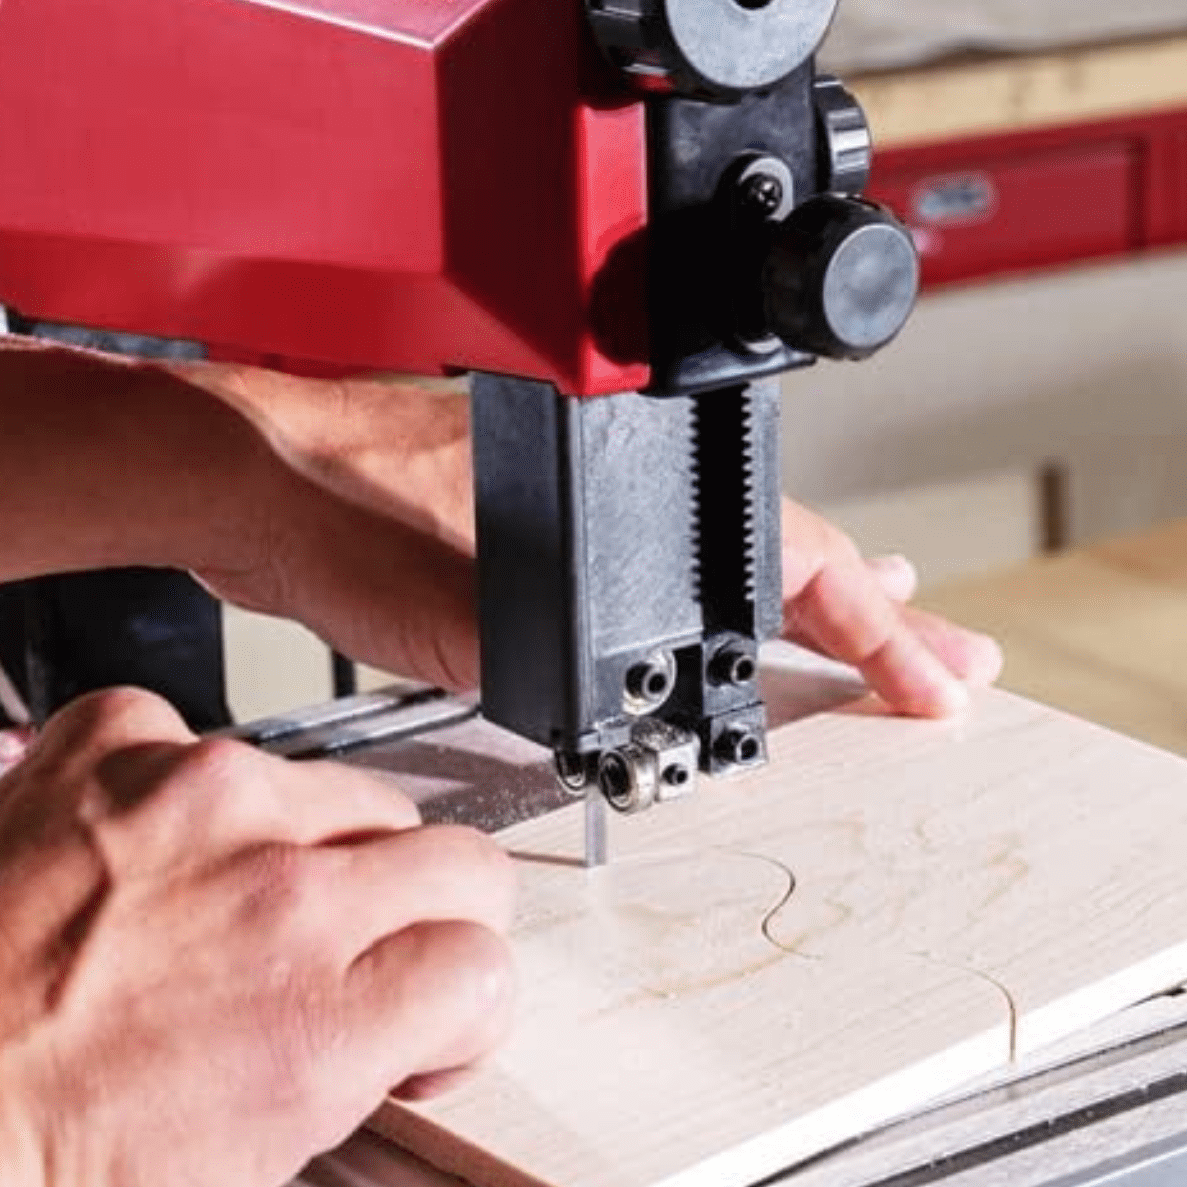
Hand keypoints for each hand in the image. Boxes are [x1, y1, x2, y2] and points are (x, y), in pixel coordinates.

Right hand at [0, 691, 517, 1186]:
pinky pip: (474, 976)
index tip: (257, 913)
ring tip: (390, 1020)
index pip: (262, 764)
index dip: (274, 855)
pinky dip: (458, 1027)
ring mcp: (285, 892)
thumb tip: (92, 853)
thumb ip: (64, 828)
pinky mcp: (331, 1003)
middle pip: (376, 811)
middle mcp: (217, 796)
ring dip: (432, 946)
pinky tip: (406, 1065)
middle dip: (366, 894)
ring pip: (458, 873)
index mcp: (121, 746)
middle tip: (337, 972)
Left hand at [185, 369, 1002, 713]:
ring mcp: (566, 488)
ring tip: (855, 635)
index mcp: (633, 473)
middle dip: (860, 613)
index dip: (877, 635)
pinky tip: (691, 630)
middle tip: (935, 659)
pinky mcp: (510, 514)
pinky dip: (692, 602)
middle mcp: (613, 471)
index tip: (941, 679)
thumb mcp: (487, 620)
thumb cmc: (345, 513)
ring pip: (708, 556)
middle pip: (776, 548)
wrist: (245, 475)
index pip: (798, 559)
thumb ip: (577, 669)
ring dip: (784, 604)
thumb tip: (642, 715)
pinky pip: (638, 566)